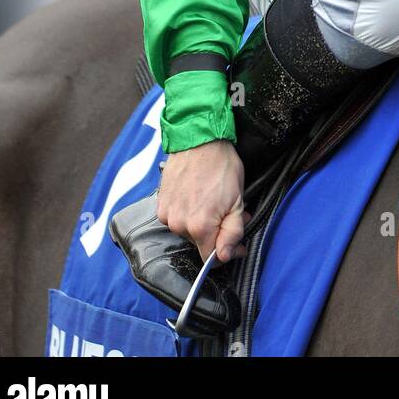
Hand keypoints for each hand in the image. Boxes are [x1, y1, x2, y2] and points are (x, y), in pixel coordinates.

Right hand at [157, 139, 249, 262]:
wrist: (199, 140)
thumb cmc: (221, 166)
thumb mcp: (238, 200)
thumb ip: (232, 233)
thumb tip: (225, 256)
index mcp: (200, 226)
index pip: (210, 259)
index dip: (226, 252)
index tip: (235, 242)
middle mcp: (179, 224)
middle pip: (200, 242)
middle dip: (216, 231)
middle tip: (228, 211)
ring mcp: (167, 214)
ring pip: (187, 230)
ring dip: (201, 221)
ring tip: (212, 200)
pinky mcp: (160, 204)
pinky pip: (176, 217)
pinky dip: (187, 211)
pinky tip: (196, 195)